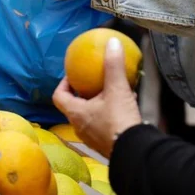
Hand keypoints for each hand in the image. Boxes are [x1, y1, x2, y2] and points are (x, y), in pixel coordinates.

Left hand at [53, 38, 142, 158]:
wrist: (135, 151)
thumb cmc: (119, 121)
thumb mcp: (117, 89)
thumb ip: (113, 65)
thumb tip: (112, 43)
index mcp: (76, 113)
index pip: (59, 96)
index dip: (63, 84)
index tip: (73, 75)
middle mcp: (80, 126)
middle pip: (75, 105)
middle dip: (83, 92)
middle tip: (93, 81)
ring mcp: (92, 137)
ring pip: (91, 114)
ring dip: (99, 102)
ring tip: (112, 90)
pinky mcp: (106, 143)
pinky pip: (104, 123)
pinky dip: (111, 112)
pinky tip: (127, 103)